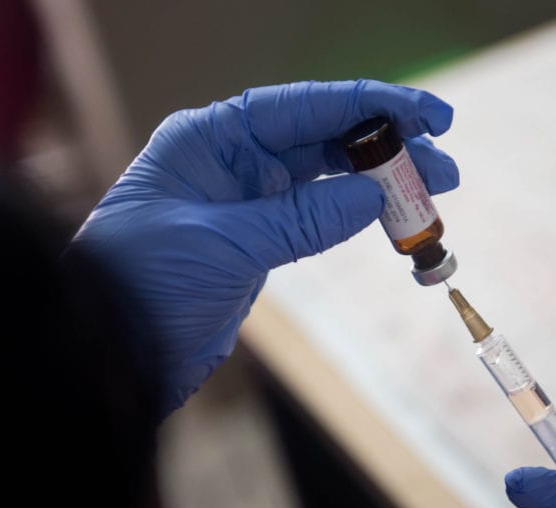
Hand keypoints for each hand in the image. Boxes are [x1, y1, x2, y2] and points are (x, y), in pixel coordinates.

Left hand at [71, 80, 458, 416]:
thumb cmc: (142, 283)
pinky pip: (317, 221)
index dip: (370, 106)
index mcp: (210, 139)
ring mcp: (245, 203)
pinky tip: (391, 220)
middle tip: (444, 165)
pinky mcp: (255, 244)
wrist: (111, 351)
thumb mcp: (224, 245)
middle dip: (386, 149)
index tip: (426, 115)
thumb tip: (372, 198)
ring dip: (379, 187)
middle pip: (323, 141)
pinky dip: (354, 221)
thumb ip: (301, 219)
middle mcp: (230, 161)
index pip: (303, 107)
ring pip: (327, 183)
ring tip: (434, 195)